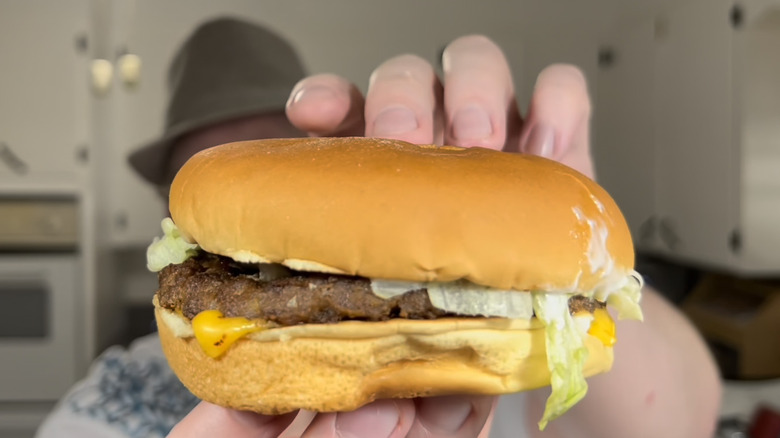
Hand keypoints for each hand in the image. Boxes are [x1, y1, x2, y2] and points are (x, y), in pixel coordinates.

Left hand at [169, 34, 593, 437]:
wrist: (551, 320)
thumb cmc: (470, 321)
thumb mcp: (419, 348)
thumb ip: (389, 364)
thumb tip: (367, 404)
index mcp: (382, 176)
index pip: (339, 112)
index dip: (325, 103)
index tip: (311, 118)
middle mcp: (436, 144)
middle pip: (403, 81)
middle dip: (401, 102)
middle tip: (409, 145)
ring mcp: (499, 134)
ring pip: (474, 65)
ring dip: (470, 93)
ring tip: (480, 143)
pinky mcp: (561, 141)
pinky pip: (561, 90)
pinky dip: (556, 105)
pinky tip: (548, 143)